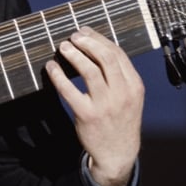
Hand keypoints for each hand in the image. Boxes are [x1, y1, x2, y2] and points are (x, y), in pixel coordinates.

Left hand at [45, 26, 143, 185]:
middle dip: (87, 42)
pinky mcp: (87, 115)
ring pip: (89, 71)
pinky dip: (58, 76)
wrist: (117, 153)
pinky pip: (69, 90)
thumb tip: (96, 45)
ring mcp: (105, 105)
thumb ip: (119, 74)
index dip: (99, 39)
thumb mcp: (130, 96)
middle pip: (105, 58)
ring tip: (63, 47)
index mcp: (135, 85)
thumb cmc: (120, 119)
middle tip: (73, 36)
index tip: (85, 31)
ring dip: (74, 54)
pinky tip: (51, 67)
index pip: (117, 54)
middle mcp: (122, 93)